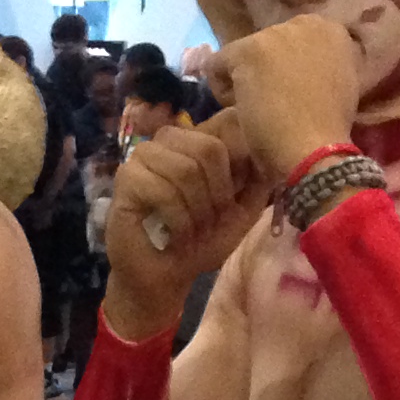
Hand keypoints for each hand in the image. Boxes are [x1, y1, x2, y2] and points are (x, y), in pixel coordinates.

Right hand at [100, 115, 263, 340]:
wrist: (166, 277)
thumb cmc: (202, 242)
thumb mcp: (242, 210)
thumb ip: (260, 178)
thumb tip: (273, 149)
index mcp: (198, 138)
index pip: (229, 121)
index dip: (240, 164)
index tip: (232, 200)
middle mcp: (169, 139)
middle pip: (209, 147)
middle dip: (218, 194)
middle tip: (209, 221)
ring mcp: (143, 156)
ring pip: (185, 169)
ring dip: (197, 211)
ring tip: (192, 229)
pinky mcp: (126, 179)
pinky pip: (162, 190)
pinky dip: (177, 220)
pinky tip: (174, 235)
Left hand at [209, 15, 362, 180]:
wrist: (318, 149)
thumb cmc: (329, 129)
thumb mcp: (337, 85)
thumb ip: (318, 68)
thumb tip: (294, 71)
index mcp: (330, 31)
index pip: (291, 43)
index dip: (285, 70)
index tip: (289, 94)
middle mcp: (305, 23)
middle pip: (266, 46)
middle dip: (266, 73)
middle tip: (273, 105)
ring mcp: (277, 34)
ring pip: (242, 56)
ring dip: (246, 82)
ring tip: (259, 112)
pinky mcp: (250, 50)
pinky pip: (216, 64)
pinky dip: (220, 89)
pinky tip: (240, 112)